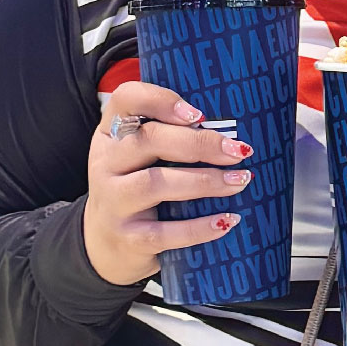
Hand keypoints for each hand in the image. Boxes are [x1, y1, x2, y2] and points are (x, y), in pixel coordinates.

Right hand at [83, 77, 256, 287]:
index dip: (161, 101)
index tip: (199, 115)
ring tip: (240, 181)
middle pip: (148, 140)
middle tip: (239, 151)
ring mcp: (113, 202)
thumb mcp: (139, 158)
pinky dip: (199, 227)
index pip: (125, 99)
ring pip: (155, 184)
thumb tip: (231, 133)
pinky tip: (227, 220)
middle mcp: (106, 164)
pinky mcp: (128, 238)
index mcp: (111, 135)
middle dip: (199, 144)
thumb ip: (170, 138)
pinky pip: (165, 232)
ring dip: (204, 181)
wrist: (106, 246)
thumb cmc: (137, 190)